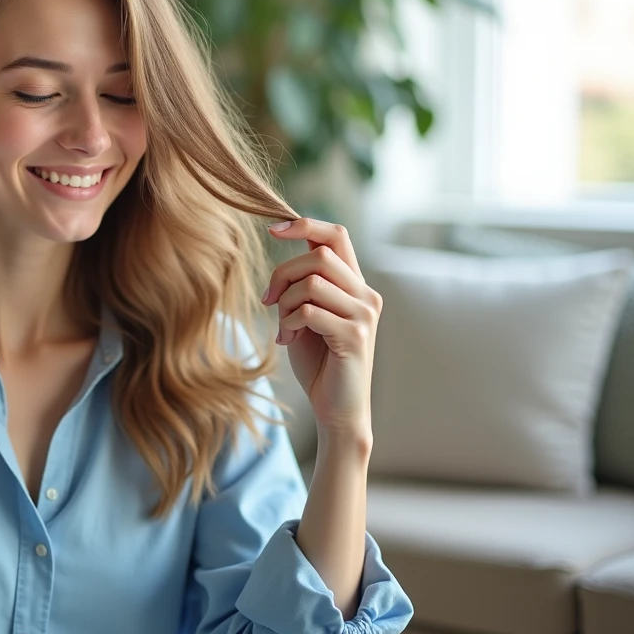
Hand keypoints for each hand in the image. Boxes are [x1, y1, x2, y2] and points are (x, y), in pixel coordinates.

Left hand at [260, 217, 381, 439]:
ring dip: (285, 303)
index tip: (272, 230)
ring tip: (283, 327)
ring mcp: (364, 314)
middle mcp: (366, 294)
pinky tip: (287, 339)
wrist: (336, 408)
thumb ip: (304, 282)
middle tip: (268, 300)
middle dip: (282, 273)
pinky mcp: (355, 336)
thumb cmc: (318, 360)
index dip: (304, 224)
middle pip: (318, 255)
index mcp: (355, 284)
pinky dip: (288, 323)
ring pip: (312, 282)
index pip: (336, 234)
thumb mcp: (307, 312)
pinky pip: (309, 311)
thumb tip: (283, 242)